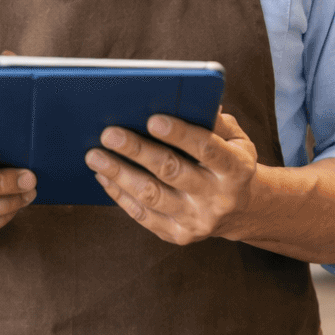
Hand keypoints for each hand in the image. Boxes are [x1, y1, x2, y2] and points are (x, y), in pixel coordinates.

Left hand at [85, 111, 258, 245]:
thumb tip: (188, 99)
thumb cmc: (229, 161)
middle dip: (137, 151)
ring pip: (152, 195)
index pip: (207, 148)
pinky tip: (103, 176)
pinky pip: (143, 215)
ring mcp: (197, 220)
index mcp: (236, 168)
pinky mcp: (178, 235)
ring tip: (94, 156)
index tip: (152, 119)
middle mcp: (218, 197)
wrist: (240, 211)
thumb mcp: (236, 138)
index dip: (180, 134)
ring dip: (119, 174)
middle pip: (172, 171)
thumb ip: (214, 121)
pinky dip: (120, 194)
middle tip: (109, 134)